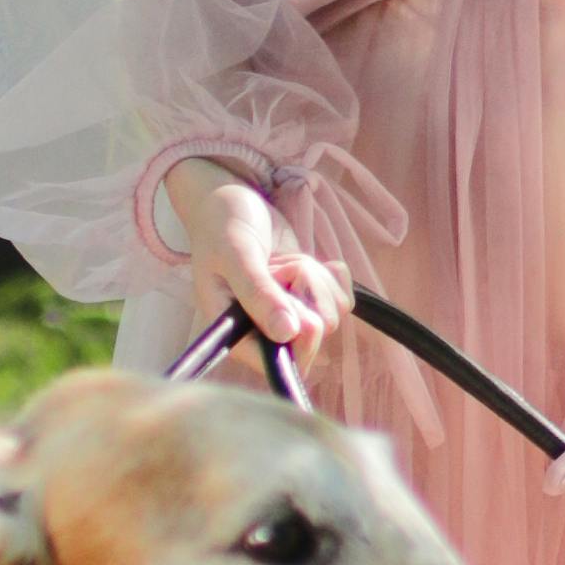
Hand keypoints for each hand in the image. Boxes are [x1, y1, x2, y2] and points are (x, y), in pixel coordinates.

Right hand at [165, 159, 348, 368]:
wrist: (230, 200)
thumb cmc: (222, 226)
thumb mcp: (236, 255)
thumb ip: (259, 293)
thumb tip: (287, 334)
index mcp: (237, 333)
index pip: (280, 364)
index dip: (299, 340)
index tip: (298, 308)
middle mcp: (264, 332)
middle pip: (313, 338)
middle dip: (304, 295)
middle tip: (275, 267)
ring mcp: (291, 315)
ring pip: (331, 314)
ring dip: (314, 279)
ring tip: (280, 261)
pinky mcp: (311, 298)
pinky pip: (342, 298)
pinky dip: (330, 274)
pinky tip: (300, 259)